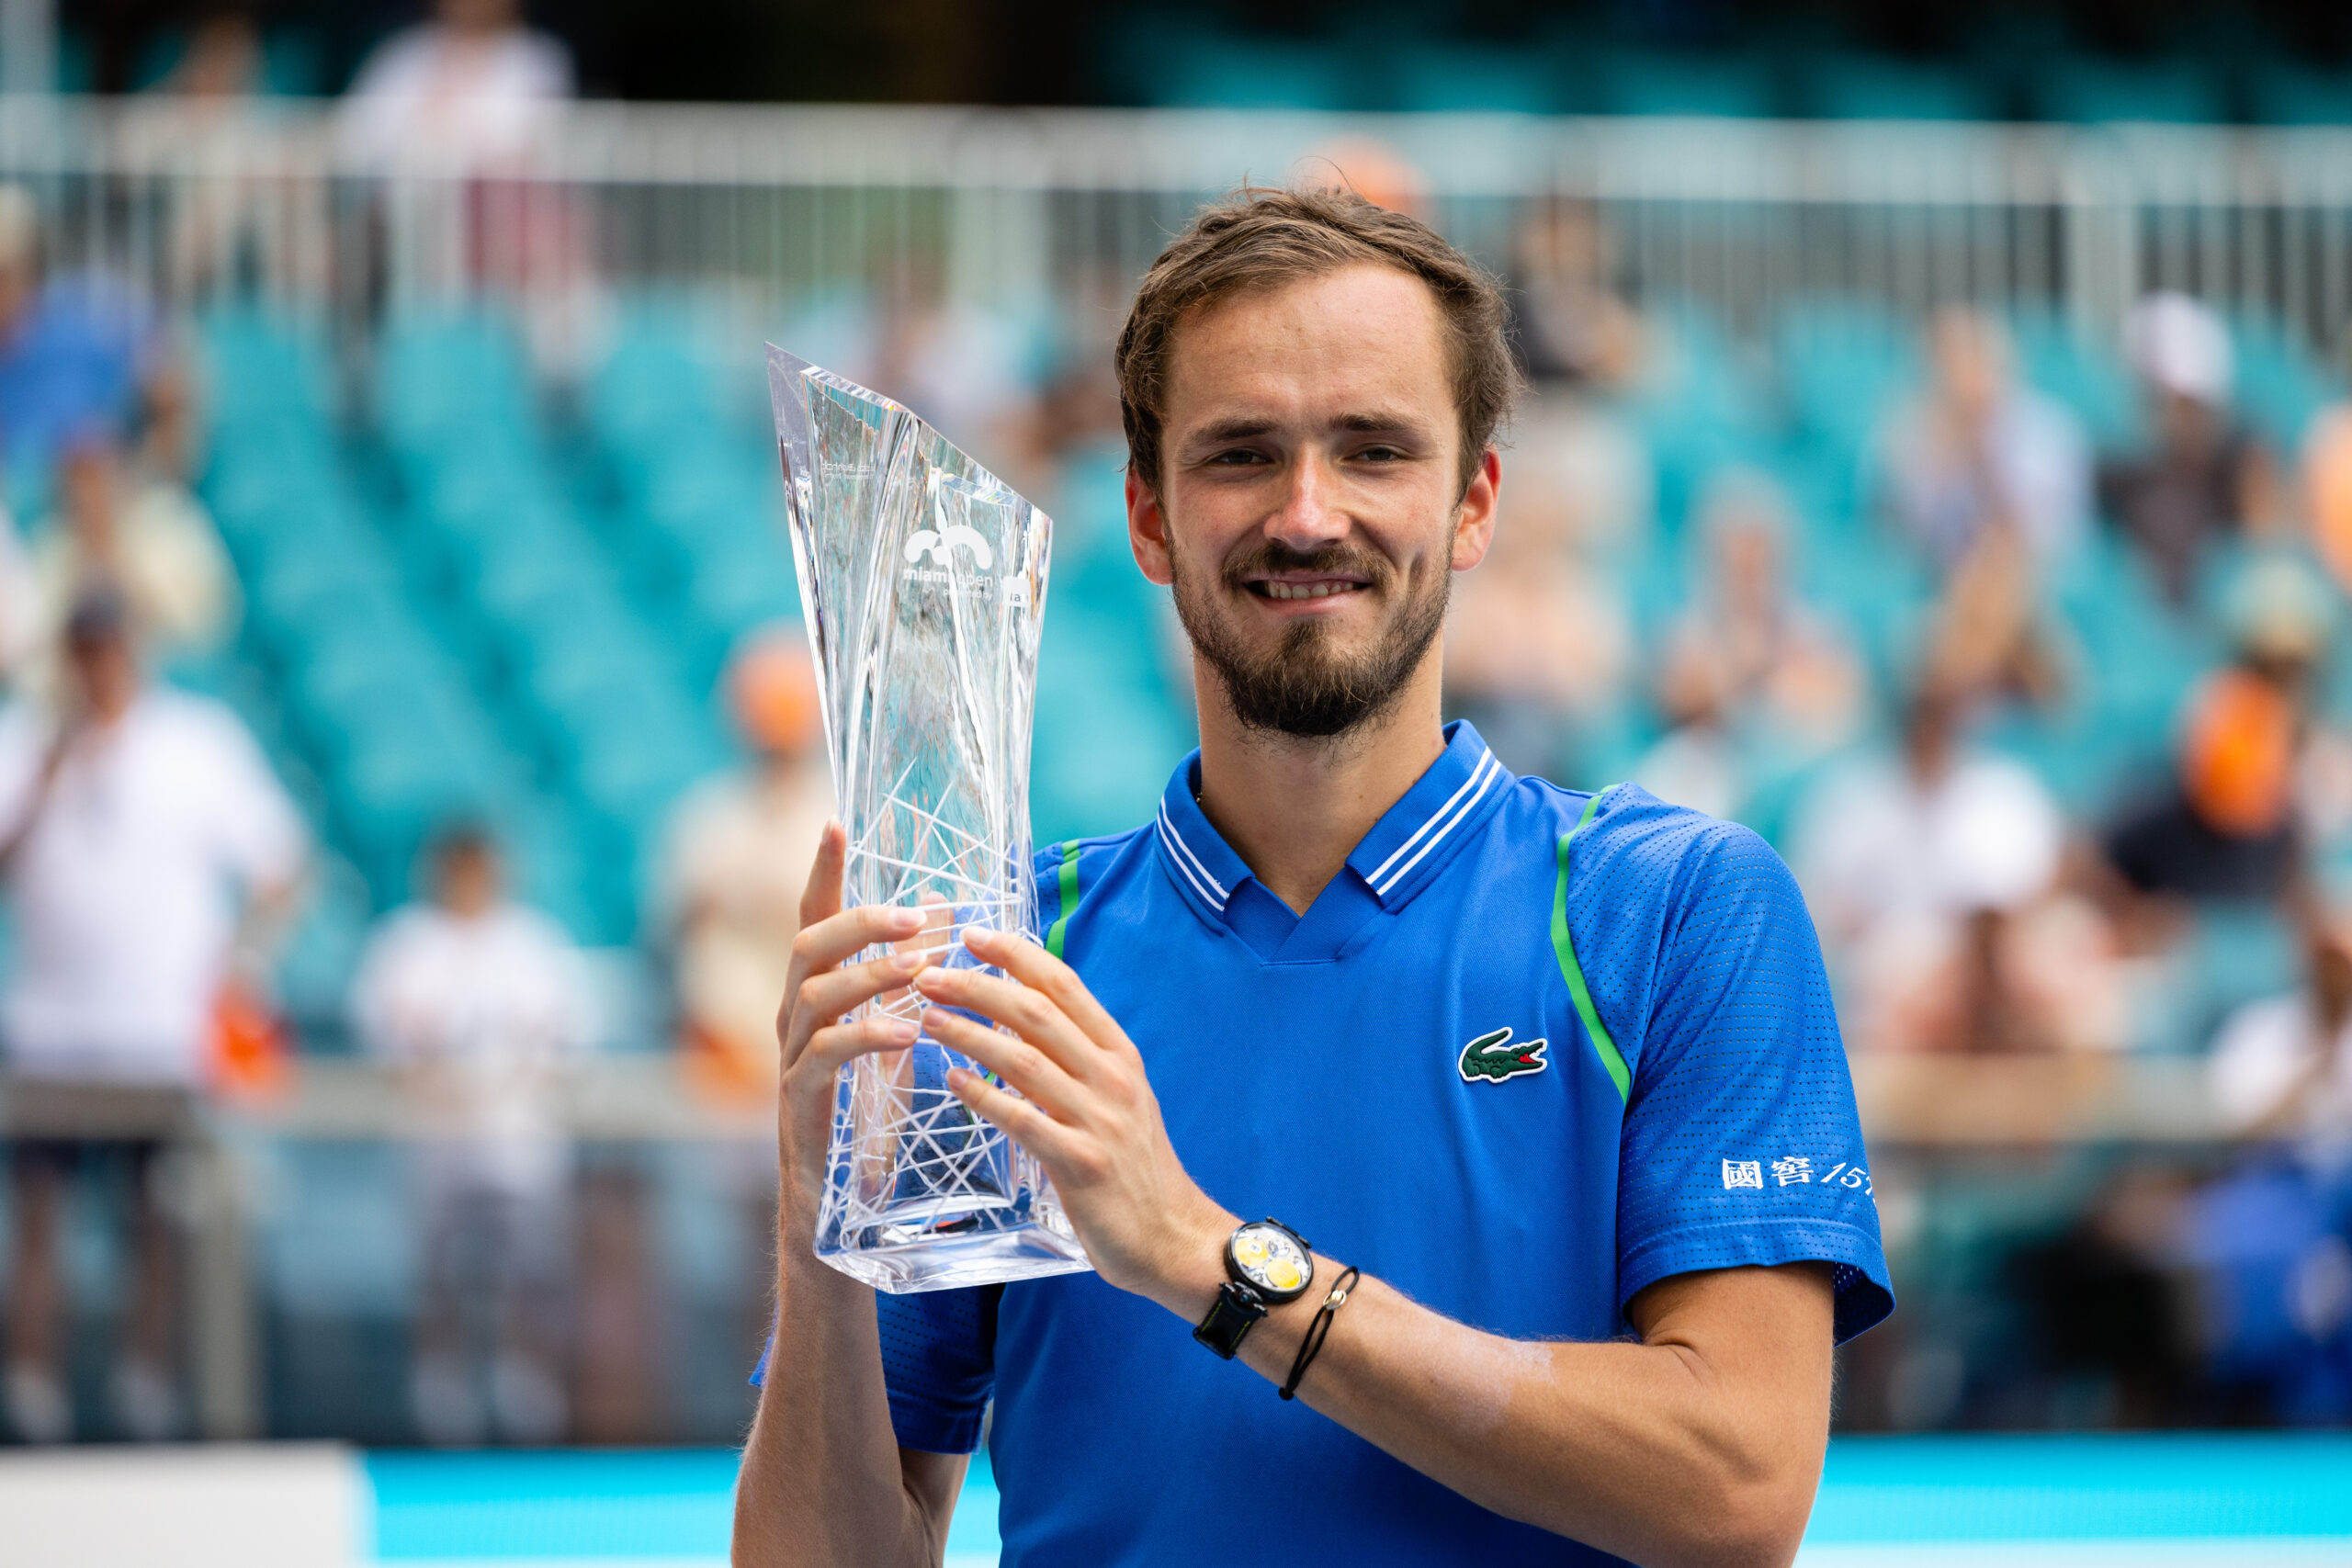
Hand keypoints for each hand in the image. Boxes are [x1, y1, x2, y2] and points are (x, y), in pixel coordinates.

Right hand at [773, 823, 948, 1241]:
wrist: (836, 1223)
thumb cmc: (867, 1126)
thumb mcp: (891, 1043)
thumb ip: (910, 984)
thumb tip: (950, 916)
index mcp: (817, 1000)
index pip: (813, 921)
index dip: (821, 872)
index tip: (834, 821)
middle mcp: (792, 1022)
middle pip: (807, 946)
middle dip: (858, 921)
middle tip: (914, 913)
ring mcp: (788, 1064)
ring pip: (810, 996)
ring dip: (867, 975)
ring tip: (918, 968)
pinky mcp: (798, 1107)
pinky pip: (820, 1059)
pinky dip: (862, 1038)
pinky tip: (903, 1034)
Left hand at [912, 927, 1232, 1311]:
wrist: (1174, 1238)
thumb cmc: (1135, 1168)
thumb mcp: (1117, 1098)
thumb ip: (1077, 1060)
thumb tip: (1022, 1020)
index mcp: (1119, 1053)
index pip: (1065, 985)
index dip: (1016, 955)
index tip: (972, 933)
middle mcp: (1112, 1076)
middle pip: (1037, 1013)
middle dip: (978, 986)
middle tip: (928, 973)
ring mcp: (1100, 1119)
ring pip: (1024, 1060)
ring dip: (970, 1034)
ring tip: (927, 1018)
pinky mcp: (1082, 1163)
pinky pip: (1023, 1120)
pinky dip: (984, 1096)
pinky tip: (953, 1081)